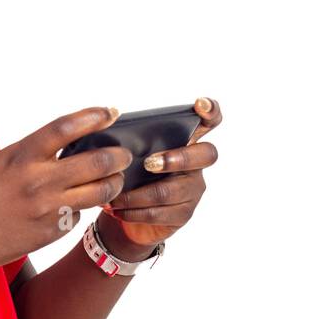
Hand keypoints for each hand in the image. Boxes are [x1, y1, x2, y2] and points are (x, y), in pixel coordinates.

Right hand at [0, 106, 133, 285]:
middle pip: (98, 162)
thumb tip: (63, 151)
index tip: (111, 111)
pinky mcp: (50, 233)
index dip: (94, 116)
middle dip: (118, 156)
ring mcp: (47, 209)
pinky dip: (83, 208)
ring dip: (113, 184)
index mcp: (21, 155)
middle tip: (123, 154)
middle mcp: (38, 181)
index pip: (67, 127)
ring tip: (114, 180)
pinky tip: (77, 205)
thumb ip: (30, 156)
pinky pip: (78, 216)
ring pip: (100, 193)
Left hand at [100, 96, 221, 248]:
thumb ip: (131, 143)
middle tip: (148, 163)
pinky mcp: (183, 213)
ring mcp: (193, 190)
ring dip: (137, 194)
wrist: (129, 214)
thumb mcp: (131, 155)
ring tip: (114, 196)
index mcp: (185, 141)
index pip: (209, 121)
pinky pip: (159, 213)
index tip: (199, 104)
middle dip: (178, 158)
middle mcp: (196, 164)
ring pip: (171, 191)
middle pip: (206, 155)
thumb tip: (108, 135)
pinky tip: (117, 209)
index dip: (211, 110)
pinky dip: (133, 211)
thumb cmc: (132, 175)